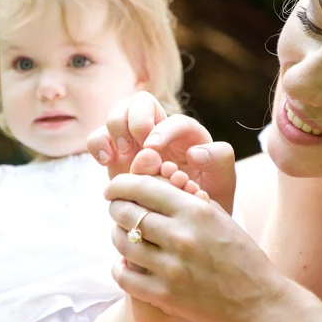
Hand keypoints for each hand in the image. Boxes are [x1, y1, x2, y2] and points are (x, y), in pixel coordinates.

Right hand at [87, 91, 234, 212]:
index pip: (175, 119)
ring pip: (117, 114)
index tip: (154, 149)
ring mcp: (135, 141)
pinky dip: (98, 144)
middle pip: (139, 101)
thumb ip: (220, 160)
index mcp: (187, 133)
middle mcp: (159, 130)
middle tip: (137, 148)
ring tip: (122, 156)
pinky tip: (106, 161)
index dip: (163, 130)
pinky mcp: (116, 155)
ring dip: (115, 130)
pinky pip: (99, 138)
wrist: (183, 220)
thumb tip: (194, 152)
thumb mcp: (224, 180)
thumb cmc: (206, 197)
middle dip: (135, 120)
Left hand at [104, 172, 298, 321]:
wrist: (257, 300)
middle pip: (127, 213)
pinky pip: (124, 275)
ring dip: (117, 234)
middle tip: (116, 208)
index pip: (143, 187)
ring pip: (122, 242)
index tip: (113, 187)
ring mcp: (171, 268)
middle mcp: (181, 236)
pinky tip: (125, 262)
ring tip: (122, 233)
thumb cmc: (240, 254)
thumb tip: (154, 185)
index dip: (120, 184)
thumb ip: (187, 200)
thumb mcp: (220, 217)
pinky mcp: (165, 295)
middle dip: (116, 206)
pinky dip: (119, 266)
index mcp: (196, 211)